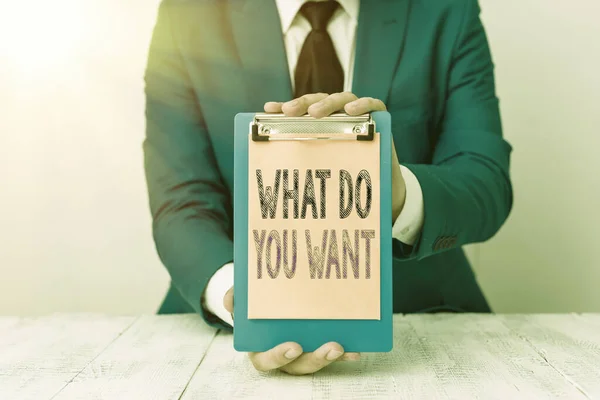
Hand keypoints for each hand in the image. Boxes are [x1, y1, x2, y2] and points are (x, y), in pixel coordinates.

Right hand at [224, 286, 359, 374]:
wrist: (267, 301)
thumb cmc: (254, 304)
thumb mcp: (244, 298)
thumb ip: (236, 297)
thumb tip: (230, 301)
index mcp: (259, 348)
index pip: (265, 360)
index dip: (278, 356)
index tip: (293, 347)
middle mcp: (282, 356)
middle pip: (298, 365)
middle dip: (315, 358)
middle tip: (331, 347)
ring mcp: (302, 353)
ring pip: (316, 361)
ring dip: (331, 356)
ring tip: (343, 346)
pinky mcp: (317, 347)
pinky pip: (332, 354)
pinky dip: (345, 353)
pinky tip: (356, 349)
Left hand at [265, 92, 405, 219]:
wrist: (375, 185)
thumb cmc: (344, 172)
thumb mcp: (318, 165)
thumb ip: (301, 159)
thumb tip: (266, 163)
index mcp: (322, 121)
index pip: (301, 109)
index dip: (284, 108)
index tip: (268, 110)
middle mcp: (338, 113)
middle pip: (319, 101)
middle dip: (303, 104)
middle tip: (289, 111)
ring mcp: (358, 113)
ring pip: (342, 99)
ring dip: (328, 103)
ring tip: (316, 112)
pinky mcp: (378, 116)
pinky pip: (373, 104)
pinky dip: (363, 104)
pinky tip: (352, 110)